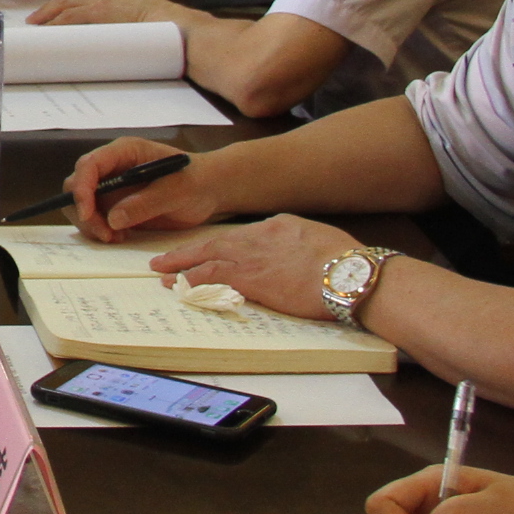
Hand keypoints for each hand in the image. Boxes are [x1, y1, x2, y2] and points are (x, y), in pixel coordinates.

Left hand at [36, 0, 180, 27]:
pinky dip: (58, 23)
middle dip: (50, 9)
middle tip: (36, 21)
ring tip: (36, 28)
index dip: (67, 7)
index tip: (54, 16)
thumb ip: (127, 31)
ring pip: (68, 5)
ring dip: (49, 16)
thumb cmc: (172, 35)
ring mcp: (107, 0)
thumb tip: (116, 47)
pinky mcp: (105, 11)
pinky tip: (47, 31)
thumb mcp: (144, 28)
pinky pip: (73, 16)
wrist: (186, 31)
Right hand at [66, 136, 232, 239]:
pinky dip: (100, 230)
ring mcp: (111, 186)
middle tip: (105, 233)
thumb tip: (113, 218)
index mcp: (124, 152)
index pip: (90, 165)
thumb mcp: (177, 190)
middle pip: (77, 184)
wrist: (208, 190)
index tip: (88, 213)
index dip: (82, 188)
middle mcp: (112, 166)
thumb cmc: (196, 180)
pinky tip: (120, 235)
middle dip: (84, 211)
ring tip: (116, 236)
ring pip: (81, 204)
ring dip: (91, 224)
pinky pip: (94, 217)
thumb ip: (146, 202)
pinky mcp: (115, 205)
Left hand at [145, 212, 359, 319]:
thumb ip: (298, 242)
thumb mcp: (319, 239)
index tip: (207, 252)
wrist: (350, 274)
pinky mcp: (251, 279)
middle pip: (216, 243)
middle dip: (189, 251)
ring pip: (208, 258)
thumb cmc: (346, 262)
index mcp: (278, 226)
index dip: (221, 246)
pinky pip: (213, 279)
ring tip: (163, 274)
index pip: (241, 236)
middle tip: (165, 258)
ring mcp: (253, 257)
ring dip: (182, 266)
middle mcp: (259, 237)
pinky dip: (193, 282)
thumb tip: (293, 253)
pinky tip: (180, 287)